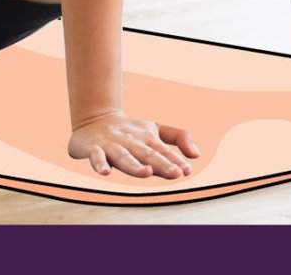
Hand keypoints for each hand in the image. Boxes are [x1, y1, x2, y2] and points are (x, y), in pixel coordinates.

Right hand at [67, 109, 199, 178]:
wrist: (94, 118)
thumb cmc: (130, 130)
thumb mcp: (156, 129)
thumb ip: (179, 137)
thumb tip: (197, 155)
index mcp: (147, 138)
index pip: (163, 151)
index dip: (175, 160)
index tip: (187, 170)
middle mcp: (131, 142)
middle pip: (147, 154)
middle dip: (162, 164)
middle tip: (176, 173)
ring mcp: (112, 145)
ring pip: (124, 157)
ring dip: (135, 165)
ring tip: (147, 172)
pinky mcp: (93, 148)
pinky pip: (96, 156)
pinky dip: (99, 163)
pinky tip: (105, 172)